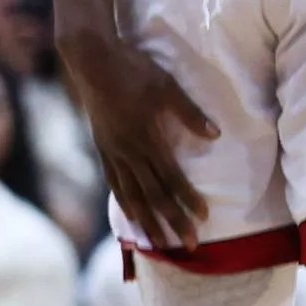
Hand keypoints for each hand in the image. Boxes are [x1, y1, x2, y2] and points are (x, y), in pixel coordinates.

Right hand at [59, 26, 218, 251]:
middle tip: (188, 246)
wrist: (91, 59)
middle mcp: (128, 152)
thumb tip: (215, 135)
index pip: (170, 177)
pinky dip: (125, 203)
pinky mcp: (103, 148)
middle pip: (153, 194)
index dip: (187, 199)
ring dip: (148, 222)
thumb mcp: (166, 86)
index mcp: (145, 138)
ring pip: (132, 195)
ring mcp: (113, 152)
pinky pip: (115, 183)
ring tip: (158, 244)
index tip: (204, 218)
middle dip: (171, 222)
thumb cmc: (132, 68)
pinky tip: (132, 215)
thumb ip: (189, 113)